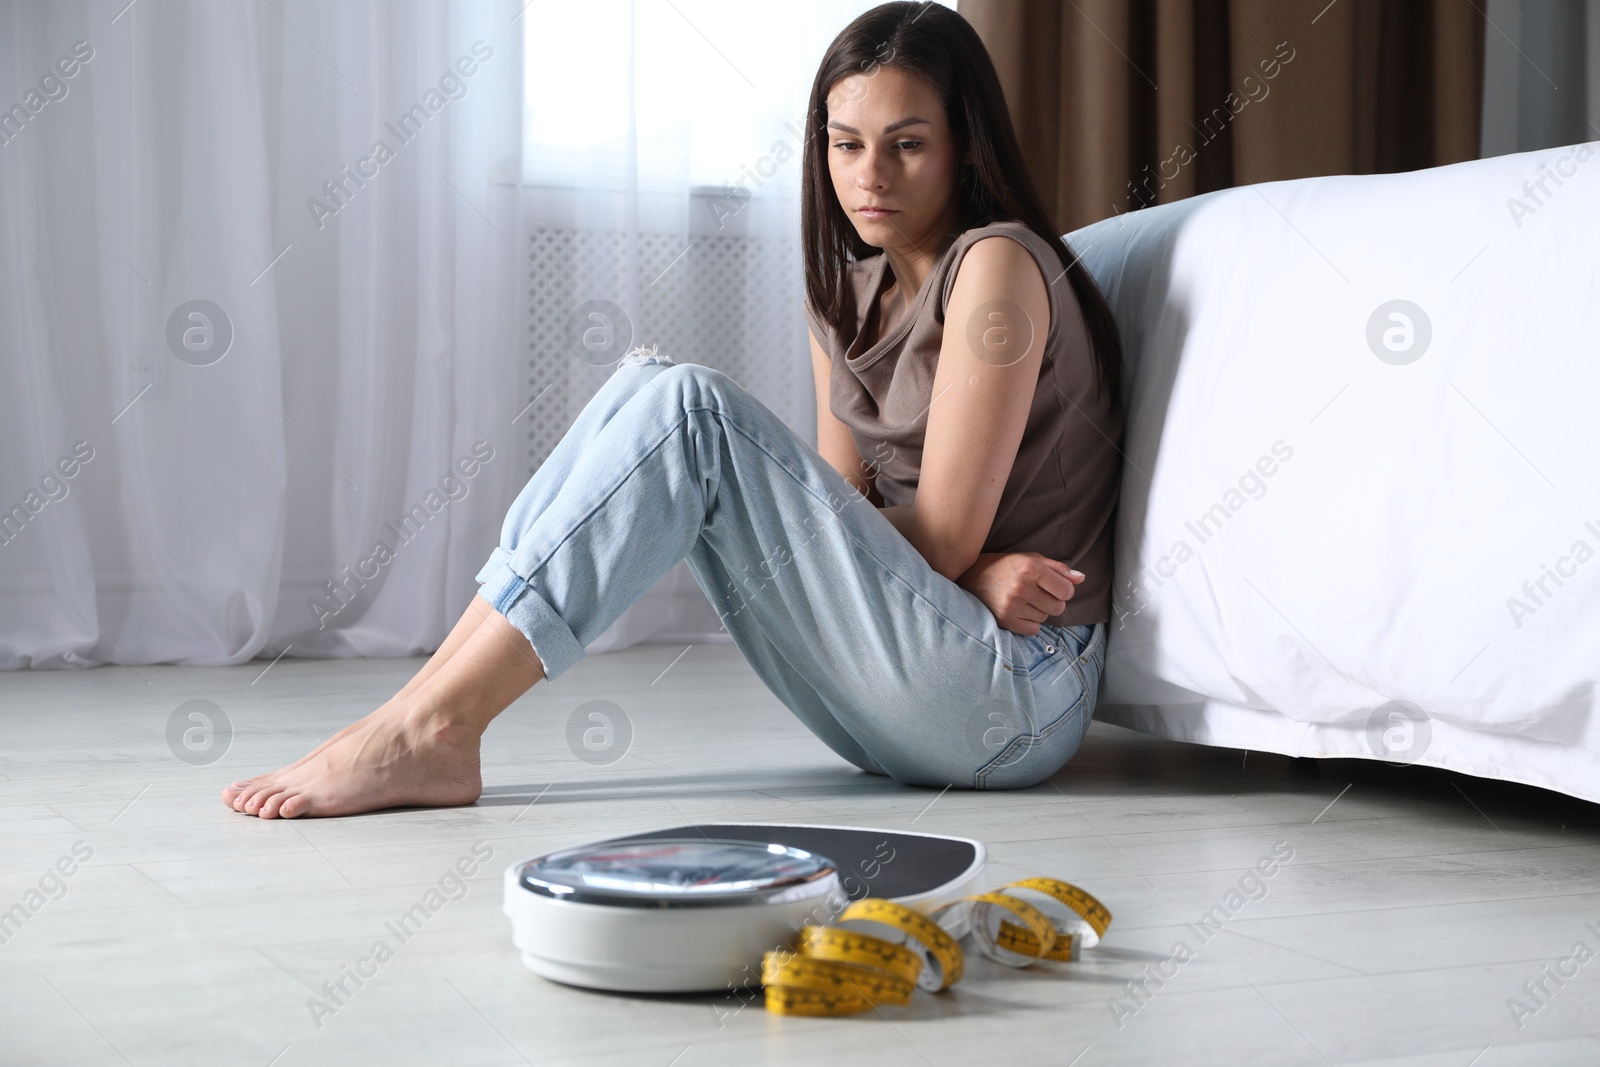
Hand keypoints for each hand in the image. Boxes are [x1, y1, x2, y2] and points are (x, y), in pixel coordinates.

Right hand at [955, 551, 1084, 635]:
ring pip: (1045, 618)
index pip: (1066, 590)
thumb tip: (1081, 578)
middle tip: (1037, 594)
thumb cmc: (1003, 566)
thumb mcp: (1030, 559)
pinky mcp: (1005, 620)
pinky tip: (1019, 611)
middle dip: (1053, 601)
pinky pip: (1033, 630)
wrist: (967, 577)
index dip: (1064, 590)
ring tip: (1024, 600)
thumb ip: (1057, 568)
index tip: (1054, 587)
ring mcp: (1012, 605)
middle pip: (1059, 607)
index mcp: (1030, 568)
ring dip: (1039, 611)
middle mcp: (1022, 587)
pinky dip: (1030, 623)